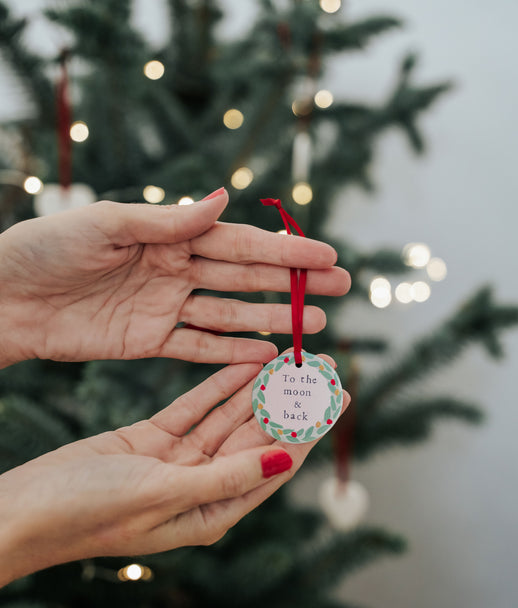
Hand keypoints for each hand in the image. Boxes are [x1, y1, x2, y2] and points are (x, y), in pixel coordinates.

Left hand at [0, 189, 349, 366]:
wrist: (4, 296)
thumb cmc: (47, 247)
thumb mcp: (108, 224)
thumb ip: (169, 221)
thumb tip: (226, 197)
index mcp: (169, 235)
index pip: (239, 241)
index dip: (285, 249)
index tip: (326, 255)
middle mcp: (175, 269)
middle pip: (246, 277)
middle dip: (293, 282)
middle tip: (339, 287)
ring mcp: (165, 307)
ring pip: (230, 314)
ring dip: (272, 319)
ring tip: (315, 324)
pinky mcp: (148, 341)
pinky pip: (198, 348)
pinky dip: (231, 352)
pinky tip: (265, 354)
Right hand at [0, 359, 349, 584]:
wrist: (27, 508)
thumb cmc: (90, 514)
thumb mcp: (165, 494)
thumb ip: (229, 476)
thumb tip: (289, 459)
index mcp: (213, 512)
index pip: (277, 464)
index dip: (309, 430)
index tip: (337, 400)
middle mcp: (203, 485)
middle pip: (259, 436)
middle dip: (290, 402)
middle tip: (321, 368)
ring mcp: (179, 459)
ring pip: (230, 416)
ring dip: (260, 388)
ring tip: (291, 358)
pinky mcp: (155, 436)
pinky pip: (197, 406)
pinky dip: (220, 384)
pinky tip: (246, 362)